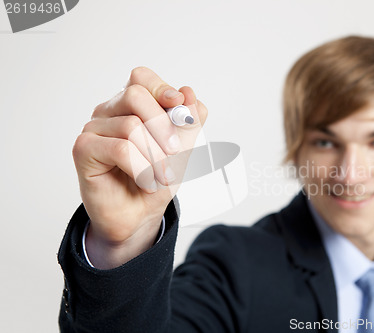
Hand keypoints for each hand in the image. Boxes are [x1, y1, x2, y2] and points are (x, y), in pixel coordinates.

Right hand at [72, 67, 207, 267]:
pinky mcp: (83, 149)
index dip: (162, 89)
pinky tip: (147, 183)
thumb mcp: (183, 147)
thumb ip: (189, 120)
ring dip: (155, 157)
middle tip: (175, 154)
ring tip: (161, 177)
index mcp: (131, 105)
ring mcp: (93, 128)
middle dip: (163, 126)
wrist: (140, 215)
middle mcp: (109, 111)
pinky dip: (142, 169)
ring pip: (131, 126)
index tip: (179, 106)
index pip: (141, 78)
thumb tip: (188, 92)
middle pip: (135, 95)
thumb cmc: (157, 178)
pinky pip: (120, 149)